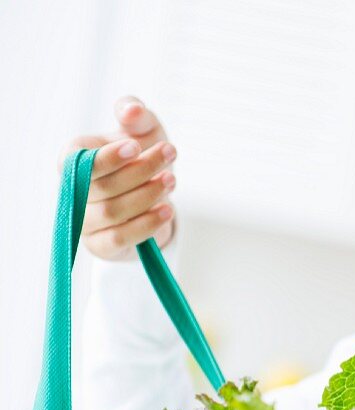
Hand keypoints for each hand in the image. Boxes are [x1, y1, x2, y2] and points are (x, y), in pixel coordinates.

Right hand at [57, 95, 176, 260]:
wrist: (152, 194)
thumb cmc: (140, 156)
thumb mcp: (143, 130)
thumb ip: (136, 115)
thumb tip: (132, 110)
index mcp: (73, 158)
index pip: (79, 161)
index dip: (107, 157)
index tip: (136, 146)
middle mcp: (72, 191)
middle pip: (103, 186)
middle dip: (141, 170)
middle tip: (170, 153)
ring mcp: (85, 220)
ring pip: (113, 212)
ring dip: (147, 196)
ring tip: (172, 180)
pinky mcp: (101, 244)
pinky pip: (119, 238)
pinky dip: (145, 225)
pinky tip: (166, 210)